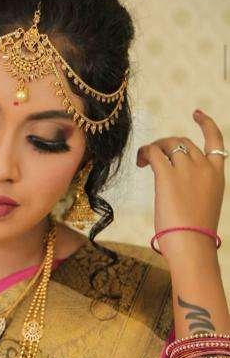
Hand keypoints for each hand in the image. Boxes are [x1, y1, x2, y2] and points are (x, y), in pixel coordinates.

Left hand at [136, 110, 225, 261]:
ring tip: (143, 161)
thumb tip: (176, 192)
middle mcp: (204, 167)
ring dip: (153, 148)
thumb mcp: (203, 206)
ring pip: (167, 144)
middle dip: (166, 145)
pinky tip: (140, 161)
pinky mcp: (168, 176)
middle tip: (152, 157)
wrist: (191, 244)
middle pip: (183, 142)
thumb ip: (195, 191)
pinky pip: (154, 153)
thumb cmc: (195, 234)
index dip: (206, 124)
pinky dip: (145, 153)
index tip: (196, 114)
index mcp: (217, 175)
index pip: (216, 141)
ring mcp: (187, 170)